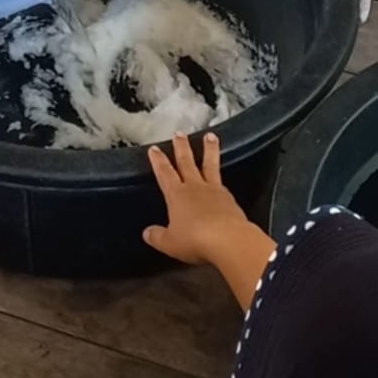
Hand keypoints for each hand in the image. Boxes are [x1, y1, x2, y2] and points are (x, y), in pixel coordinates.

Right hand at [144, 133, 275, 310]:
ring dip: (209, 149)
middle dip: (181, 147)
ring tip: (210, 136)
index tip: (155, 149)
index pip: (165, 173)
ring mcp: (214, 190)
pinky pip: (222, 182)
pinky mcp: (230, 198)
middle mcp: (195, 187)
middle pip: (186, 162)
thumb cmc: (196, 240)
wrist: (228, 239)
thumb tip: (147, 233)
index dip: (158, 160)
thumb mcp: (170, 243)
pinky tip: (221, 179)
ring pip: (210, 164)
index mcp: (177, 195)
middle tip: (179, 134)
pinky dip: (220, 176)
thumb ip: (158, 236)